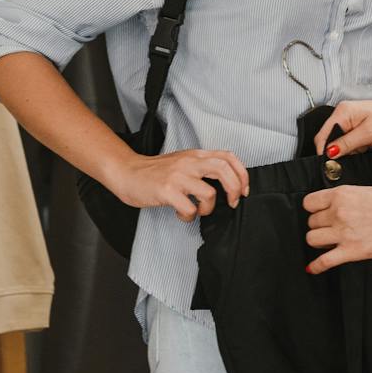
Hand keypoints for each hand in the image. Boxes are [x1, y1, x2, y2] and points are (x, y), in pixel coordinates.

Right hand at [109, 145, 248, 223]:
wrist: (127, 173)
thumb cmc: (155, 172)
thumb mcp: (183, 161)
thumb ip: (202, 166)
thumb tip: (227, 181)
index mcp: (195, 155)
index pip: (228, 157)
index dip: (242, 174)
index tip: (243, 190)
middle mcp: (189, 162)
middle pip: (224, 170)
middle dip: (235, 189)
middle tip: (232, 203)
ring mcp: (177, 176)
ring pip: (209, 193)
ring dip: (208, 208)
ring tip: (198, 210)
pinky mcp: (167, 191)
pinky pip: (189, 208)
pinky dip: (189, 216)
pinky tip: (182, 214)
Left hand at [304, 184, 371, 272]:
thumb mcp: (364, 191)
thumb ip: (344, 199)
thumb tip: (330, 208)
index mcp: (342, 194)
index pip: (309, 203)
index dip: (314, 210)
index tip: (318, 214)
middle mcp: (339, 212)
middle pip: (311, 222)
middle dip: (321, 226)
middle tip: (332, 229)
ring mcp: (344, 232)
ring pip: (312, 239)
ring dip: (319, 242)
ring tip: (330, 242)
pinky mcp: (352, 251)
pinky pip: (324, 261)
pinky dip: (316, 266)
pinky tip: (314, 267)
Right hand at [316, 91, 371, 157]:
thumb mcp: (369, 133)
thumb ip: (347, 143)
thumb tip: (329, 152)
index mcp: (344, 112)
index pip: (323, 134)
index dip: (324, 150)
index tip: (330, 163)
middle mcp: (347, 116)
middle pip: (330, 140)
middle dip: (339, 152)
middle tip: (352, 157)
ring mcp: (355, 124)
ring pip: (342, 145)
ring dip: (351, 152)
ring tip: (366, 148)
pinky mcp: (363, 132)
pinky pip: (353, 146)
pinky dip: (358, 151)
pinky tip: (369, 149)